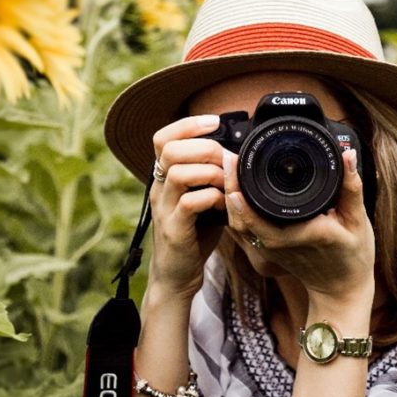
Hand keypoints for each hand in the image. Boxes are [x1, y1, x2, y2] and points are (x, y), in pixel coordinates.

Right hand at [148, 114, 225, 299]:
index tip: (214, 121)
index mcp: (164, 178)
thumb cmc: (194, 235)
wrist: (177, 275)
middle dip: (204, 147)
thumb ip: (213, 178)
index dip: (187, 124)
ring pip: (178, 172)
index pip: (163, 138)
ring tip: (226, 184)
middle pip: (170, 149)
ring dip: (210, 173)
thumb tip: (238, 156)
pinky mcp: (173, 230)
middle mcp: (158, 189)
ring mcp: (163, 209)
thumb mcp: (203, 199)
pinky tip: (223, 205)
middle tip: (226, 160)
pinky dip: (212, 198)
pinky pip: (189, 203)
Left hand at [223, 149, 375, 307]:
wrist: (341, 289)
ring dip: (229, 196)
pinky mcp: (266, 251)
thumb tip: (347, 154)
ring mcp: (270, 250)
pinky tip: (235, 188)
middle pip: (241, 218)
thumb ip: (351, 187)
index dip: (243, 195)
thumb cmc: (353, 256)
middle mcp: (281, 244)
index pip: (262, 218)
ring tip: (230, 167)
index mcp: (303, 234)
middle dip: (230, 186)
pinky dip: (236, 209)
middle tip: (229, 157)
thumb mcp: (358, 221)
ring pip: (238, 225)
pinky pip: (244, 230)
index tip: (236, 166)